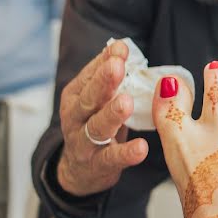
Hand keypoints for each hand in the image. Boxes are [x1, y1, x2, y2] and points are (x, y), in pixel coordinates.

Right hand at [56, 40, 148, 195]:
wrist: (78, 171)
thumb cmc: (93, 126)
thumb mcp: (96, 99)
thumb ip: (105, 75)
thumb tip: (120, 46)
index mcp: (76, 96)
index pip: (89, 75)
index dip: (105, 61)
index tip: (121, 48)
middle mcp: (75, 117)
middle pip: (88, 98)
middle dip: (103, 81)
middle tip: (117, 66)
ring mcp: (83, 143)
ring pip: (96, 127)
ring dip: (111, 114)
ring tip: (126, 102)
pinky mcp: (97, 165)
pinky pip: (111, 158)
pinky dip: (126, 153)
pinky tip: (141, 147)